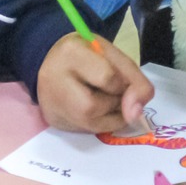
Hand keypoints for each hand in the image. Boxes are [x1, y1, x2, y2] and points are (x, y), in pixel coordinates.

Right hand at [37, 33, 153, 133]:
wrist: (54, 60)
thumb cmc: (89, 55)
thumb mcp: (116, 57)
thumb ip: (135, 81)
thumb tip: (136, 115)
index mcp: (70, 53)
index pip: (107, 78)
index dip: (120, 82)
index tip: (116, 76)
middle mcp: (51, 79)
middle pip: (93, 107)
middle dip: (113, 103)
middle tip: (112, 91)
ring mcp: (49, 103)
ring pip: (91, 125)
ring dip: (110, 116)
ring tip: (105, 99)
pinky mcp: (54, 121)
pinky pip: (86, 130)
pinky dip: (100, 123)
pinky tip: (95, 109)